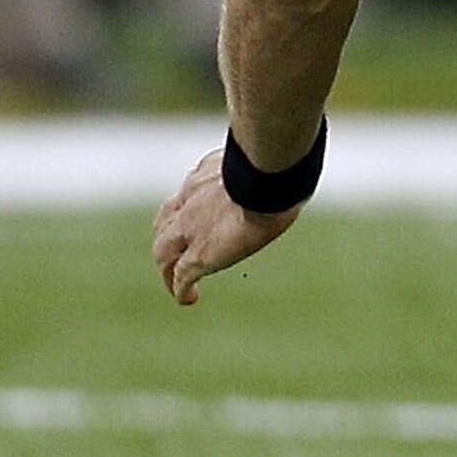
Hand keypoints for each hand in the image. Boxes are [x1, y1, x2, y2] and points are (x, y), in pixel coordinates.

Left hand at [152, 147, 300, 303]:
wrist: (265, 179)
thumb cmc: (278, 163)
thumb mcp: (268, 157)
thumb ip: (268, 163)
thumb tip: (293, 166)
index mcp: (209, 172)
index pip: (190, 189)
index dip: (188, 204)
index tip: (196, 212)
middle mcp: (191, 197)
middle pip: (166, 220)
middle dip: (167, 235)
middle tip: (175, 249)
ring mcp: (189, 227)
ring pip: (163, 251)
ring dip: (167, 266)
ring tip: (173, 281)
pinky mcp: (199, 254)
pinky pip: (181, 276)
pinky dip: (181, 289)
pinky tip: (188, 299)